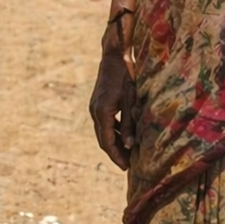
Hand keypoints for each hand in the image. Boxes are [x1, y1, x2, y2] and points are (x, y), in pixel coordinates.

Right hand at [89, 47, 135, 169]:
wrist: (114, 56)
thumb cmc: (125, 76)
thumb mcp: (131, 101)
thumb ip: (129, 124)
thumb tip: (130, 146)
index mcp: (102, 112)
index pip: (108, 142)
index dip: (117, 156)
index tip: (126, 167)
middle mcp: (95, 111)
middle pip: (103, 139)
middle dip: (115, 153)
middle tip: (128, 164)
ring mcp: (94, 107)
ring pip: (103, 132)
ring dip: (114, 143)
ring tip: (128, 152)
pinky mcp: (97, 103)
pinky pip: (104, 123)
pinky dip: (113, 131)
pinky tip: (124, 135)